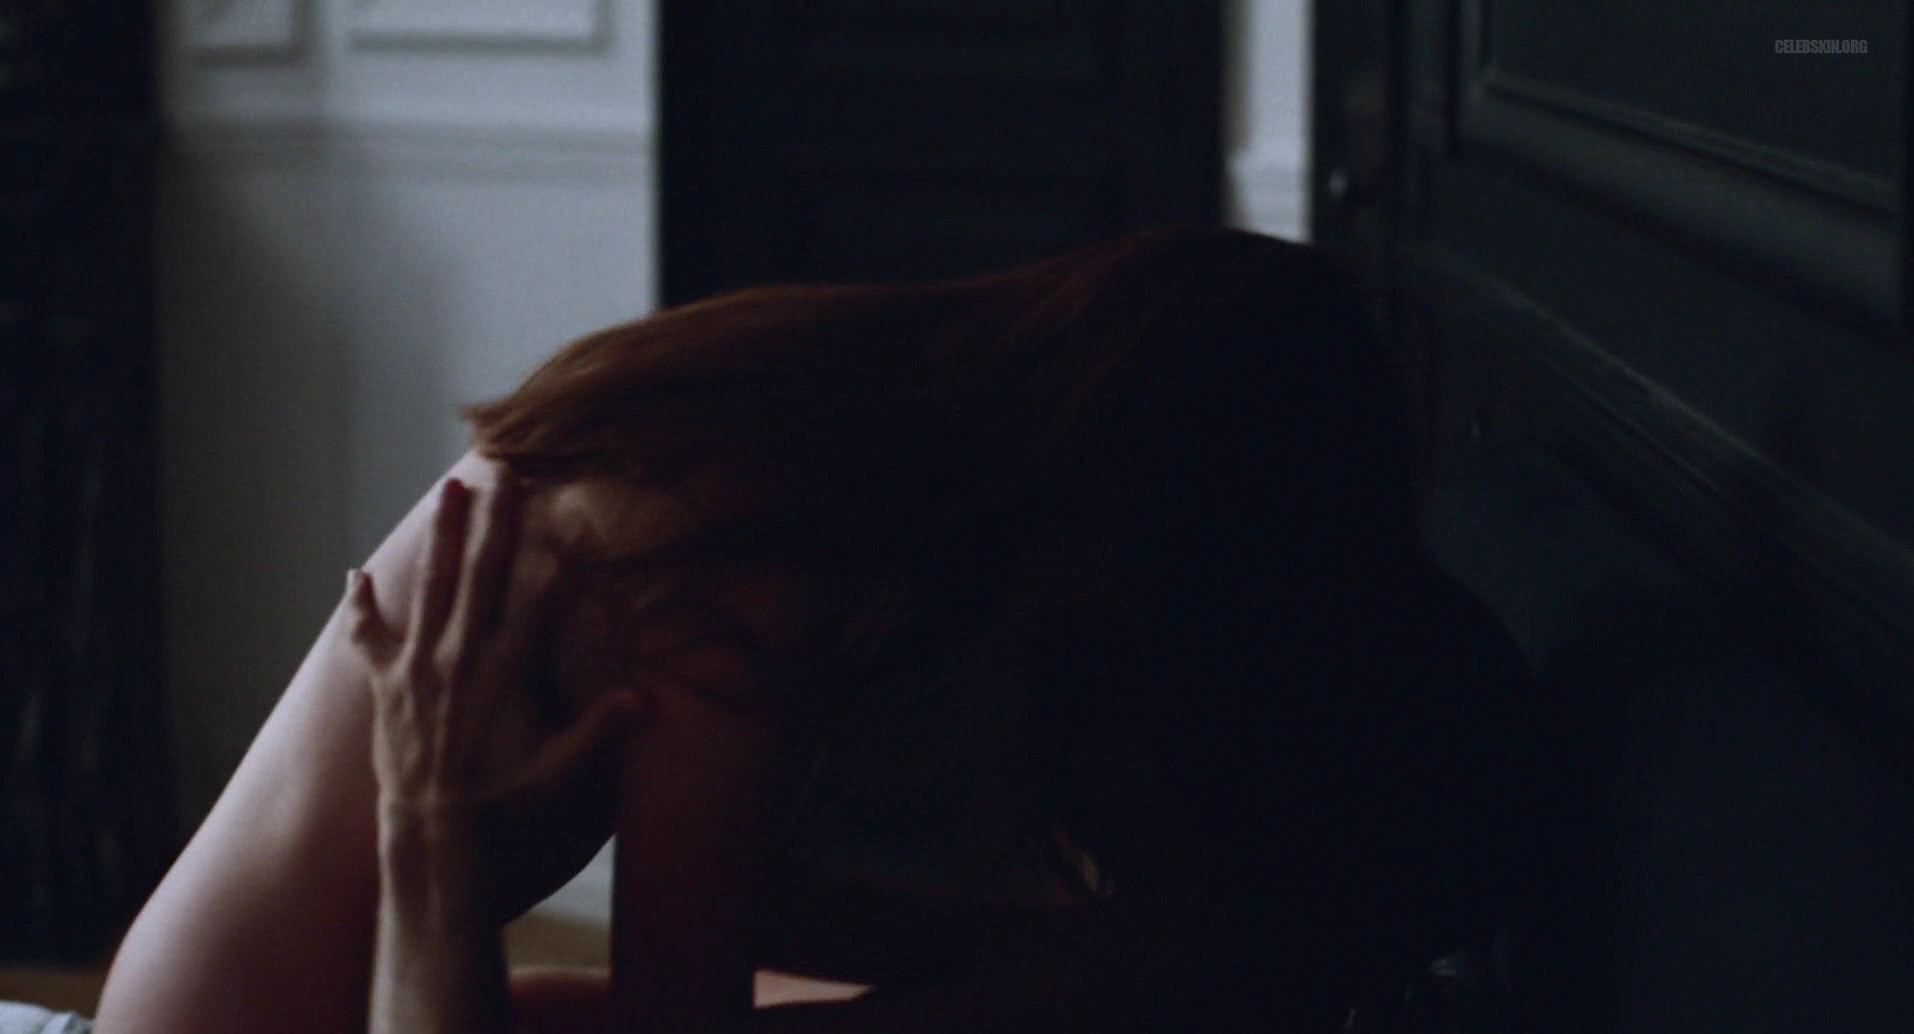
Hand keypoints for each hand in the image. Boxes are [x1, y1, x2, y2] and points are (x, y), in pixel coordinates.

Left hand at [347, 475, 649, 920]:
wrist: (433, 842)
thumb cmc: (505, 812)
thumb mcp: (563, 776)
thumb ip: (601, 732)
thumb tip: (647, 699)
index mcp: (504, 675)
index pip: (532, 603)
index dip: (551, 560)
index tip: (565, 519)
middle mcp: (458, 660)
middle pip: (479, 575)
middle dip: (495, 522)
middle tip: (504, 474)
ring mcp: (417, 670)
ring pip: (430, 586)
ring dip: (441, 536)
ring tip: (450, 490)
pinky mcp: (386, 688)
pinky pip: (367, 637)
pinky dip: (360, 605)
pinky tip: (356, 573)